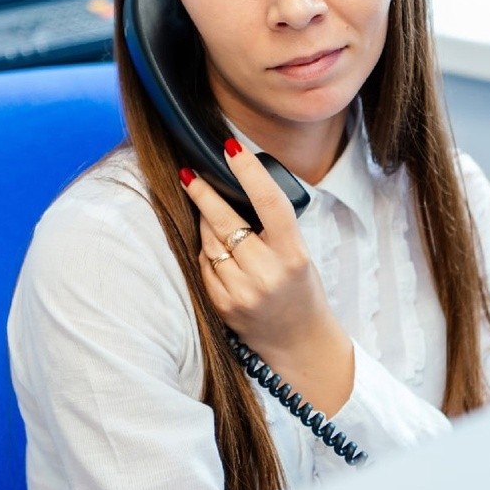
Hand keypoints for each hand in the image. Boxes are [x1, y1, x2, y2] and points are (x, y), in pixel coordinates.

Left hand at [180, 138, 353, 415]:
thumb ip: (272, 226)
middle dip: (203, 193)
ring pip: (209, 242)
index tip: (231, 147)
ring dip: (205, 224)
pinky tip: (217, 252)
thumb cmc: (300, 288)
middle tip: (189, 173)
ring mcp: (242, 292)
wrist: (299, 342)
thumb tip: (235, 185)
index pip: (270, 203)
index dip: (249, 172)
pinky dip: (207, 253)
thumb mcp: (298, 253)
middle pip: (226, 222)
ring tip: (210, 216)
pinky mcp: (222, 305)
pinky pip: (204, 266)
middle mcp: (267, 273)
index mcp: (293, 254)